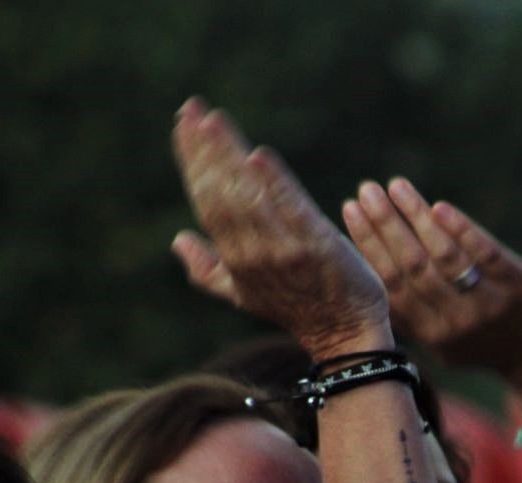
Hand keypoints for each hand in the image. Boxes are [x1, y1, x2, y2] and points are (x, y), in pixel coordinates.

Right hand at [170, 98, 389, 357]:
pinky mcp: (316, 246)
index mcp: (234, 260)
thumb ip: (207, 268)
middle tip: (191, 109)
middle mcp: (253, 254)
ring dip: (229, 157)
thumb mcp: (244, 294)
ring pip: (248, 198)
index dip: (193, 163)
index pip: (207, 202)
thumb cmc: (296, 308)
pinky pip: (290, 211)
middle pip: (221, 194)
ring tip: (215, 121)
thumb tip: (178, 240)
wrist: (344, 334)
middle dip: (204, 151)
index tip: (182, 124)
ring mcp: (284, 250)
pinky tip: (258, 155)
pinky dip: (274, 184)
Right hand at [342, 177, 521, 389]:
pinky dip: (460, 229)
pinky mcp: (519, 286)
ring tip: (395, 186)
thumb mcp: (445, 342)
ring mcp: (488, 304)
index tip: (348, 212)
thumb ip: (411, 315)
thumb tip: (366, 272)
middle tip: (365, 191)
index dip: (367, 247)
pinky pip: (484, 254)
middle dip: (384, 226)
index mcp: (431, 336)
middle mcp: (456, 323)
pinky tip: (438, 206)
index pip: (390, 286)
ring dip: (415, 217)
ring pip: (443, 257)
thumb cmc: (488, 344)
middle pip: (410, 268)